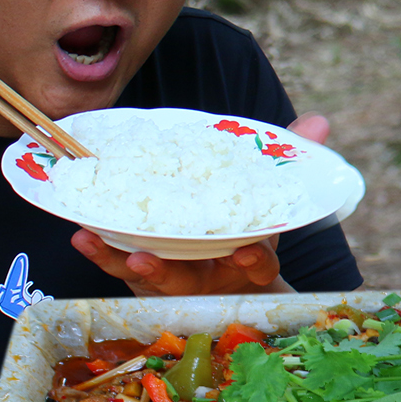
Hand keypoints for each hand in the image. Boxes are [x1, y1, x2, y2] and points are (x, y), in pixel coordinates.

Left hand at [72, 114, 330, 296]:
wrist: (233, 276)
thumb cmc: (248, 230)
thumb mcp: (271, 198)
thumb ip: (289, 158)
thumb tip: (320, 121)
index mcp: (248, 256)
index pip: (257, 261)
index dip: (253, 260)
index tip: (246, 253)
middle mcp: (210, 276)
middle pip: (189, 280)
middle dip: (167, 273)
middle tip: (145, 260)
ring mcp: (174, 279)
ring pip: (148, 276)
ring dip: (122, 261)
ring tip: (96, 242)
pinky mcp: (144, 275)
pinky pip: (119, 265)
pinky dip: (101, 251)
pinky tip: (80, 234)